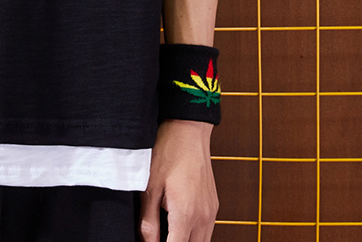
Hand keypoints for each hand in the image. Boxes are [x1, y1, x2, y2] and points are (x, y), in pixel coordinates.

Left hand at [139, 120, 217, 241]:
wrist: (188, 130)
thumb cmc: (168, 152)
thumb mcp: (149, 186)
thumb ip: (148, 220)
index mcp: (186, 215)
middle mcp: (203, 217)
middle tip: (159, 236)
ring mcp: (211, 212)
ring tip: (167, 232)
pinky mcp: (213, 206)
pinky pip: (206, 231)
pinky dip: (193, 235)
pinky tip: (177, 226)